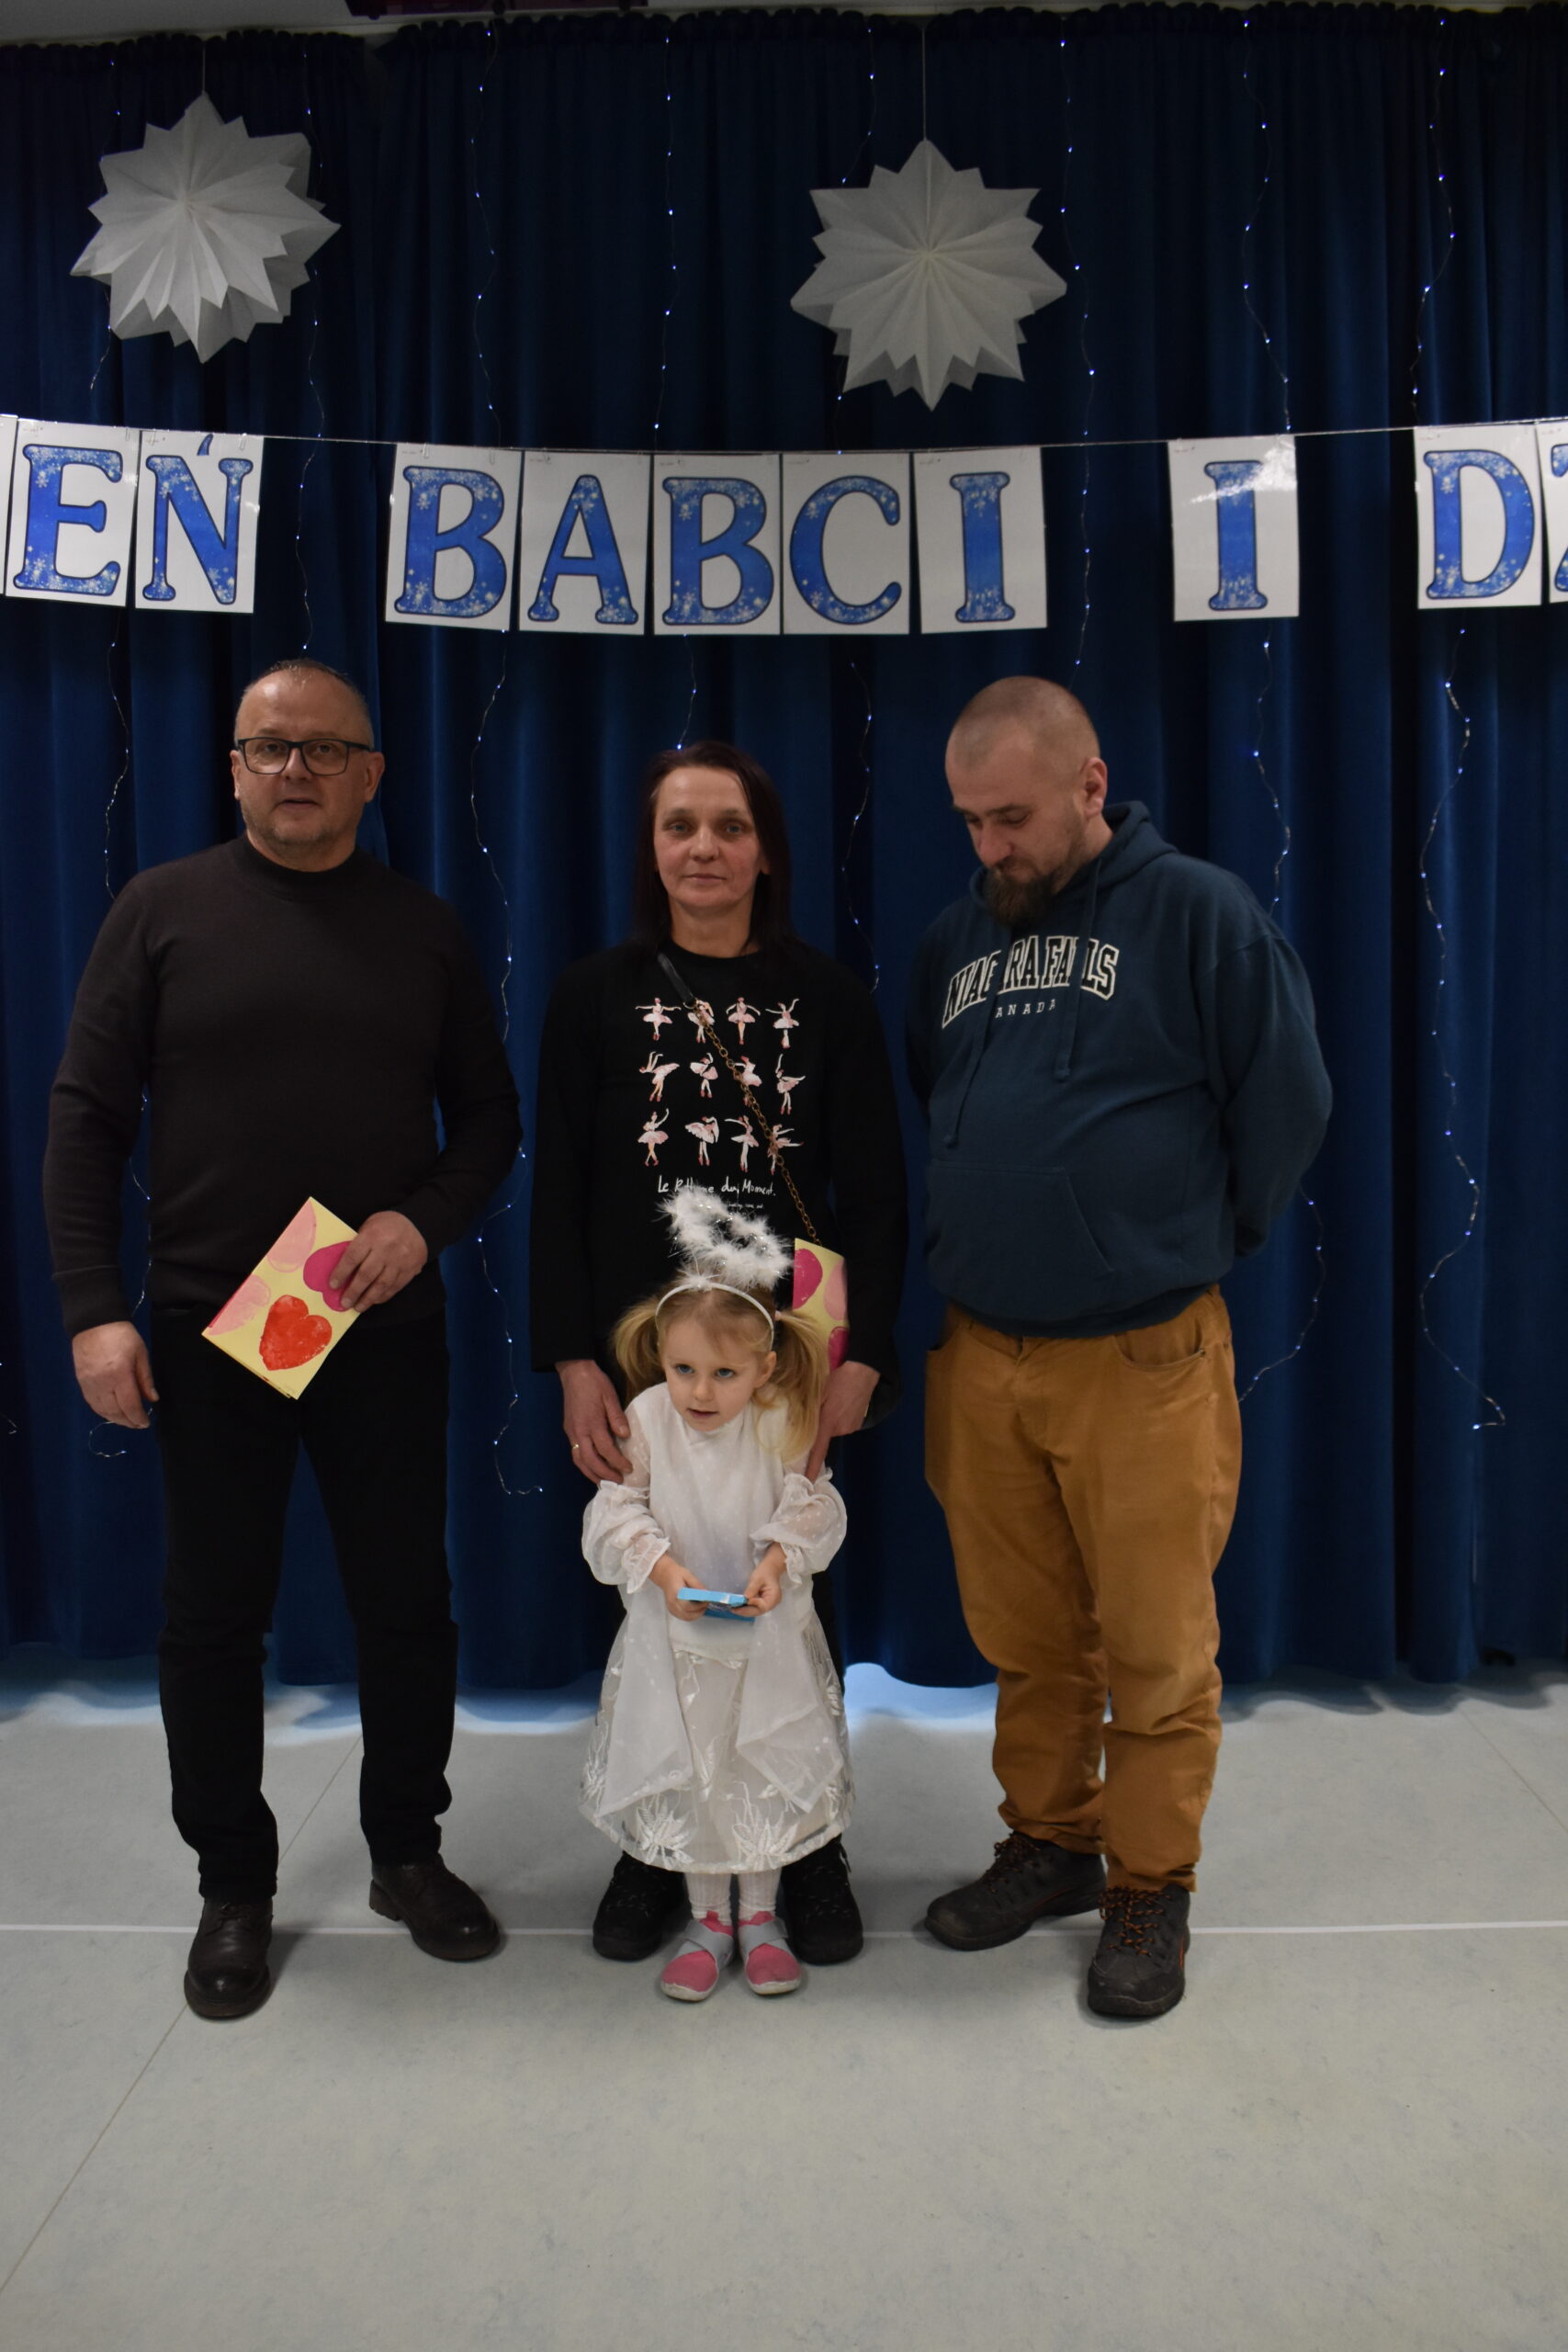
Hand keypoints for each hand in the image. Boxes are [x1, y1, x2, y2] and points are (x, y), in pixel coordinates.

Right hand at [71, 1321, 158, 1430]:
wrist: (93, 1322)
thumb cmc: (121, 1335)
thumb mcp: (140, 1353)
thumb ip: (145, 1378)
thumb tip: (152, 1399)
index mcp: (119, 1375)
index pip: (129, 1405)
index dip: (138, 1417)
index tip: (145, 1423)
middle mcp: (102, 1383)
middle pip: (115, 1411)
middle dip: (128, 1421)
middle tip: (138, 1424)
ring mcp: (89, 1384)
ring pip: (102, 1410)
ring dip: (115, 1419)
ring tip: (127, 1421)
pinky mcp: (81, 1382)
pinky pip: (92, 1403)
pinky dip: (103, 1412)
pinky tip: (111, 1413)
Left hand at [331, 1211, 427, 1312]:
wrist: (418, 1223)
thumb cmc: (387, 1225)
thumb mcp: (369, 1226)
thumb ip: (358, 1245)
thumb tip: (344, 1269)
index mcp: (372, 1235)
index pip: (352, 1257)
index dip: (341, 1273)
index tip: (333, 1285)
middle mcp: (386, 1249)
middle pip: (366, 1274)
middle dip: (353, 1291)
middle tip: (344, 1303)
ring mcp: (400, 1261)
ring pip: (381, 1284)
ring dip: (368, 1298)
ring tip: (358, 1307)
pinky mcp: (410, 1270)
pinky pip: (395, 1287)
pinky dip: (383, 1296)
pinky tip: (374, 1301)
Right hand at [557, 1358, 631, 1483]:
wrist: (573, 1372)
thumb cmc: (595, 1383)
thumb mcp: (610, 1396)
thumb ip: (617, 1417)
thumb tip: (625, 1436)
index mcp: (591, 1423)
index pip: (605, 1449)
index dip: (617, 1461)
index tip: (629, 1468)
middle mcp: (579, 1431)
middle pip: (589, 1460)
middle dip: (604, 1474)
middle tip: (619, 1481)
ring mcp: (571, 1432)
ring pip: (578, 1460)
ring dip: (591, 1473)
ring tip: (604, 1482)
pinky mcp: (568, 1430)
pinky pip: (575, 1453)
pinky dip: (584, 1465)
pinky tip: (593, 1468)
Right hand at [650, 1552, 705, 1621]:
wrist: (664, 1575)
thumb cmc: (677, 1574)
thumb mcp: (689, 1575)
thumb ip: (697, 1585)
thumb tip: (707, 1594)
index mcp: (676, 1594)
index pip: (687, 1606)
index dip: (699, 1606)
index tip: (707, 1600)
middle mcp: (672, 1603)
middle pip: (688, 1614)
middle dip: (700, 1611)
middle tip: (707, 1604)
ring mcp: (671, 1609)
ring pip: (687, 1618)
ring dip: (697, 1614)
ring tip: (702, 1606)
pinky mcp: (672, 1611)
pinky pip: (684, 1617)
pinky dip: (692, 1615)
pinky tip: (696, 1609)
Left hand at [738, 1541, 785, 1616]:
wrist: (770, 1569)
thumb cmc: (765, 1572)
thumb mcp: (757, 1578)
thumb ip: (752, 1589)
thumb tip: (745, 1599)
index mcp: (774, 1597)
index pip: (763, 1606)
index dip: (753, 1605)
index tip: (743, 1602)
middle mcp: (772, 1603)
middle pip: (759, 1611)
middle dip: (746, 1611)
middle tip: (733, 1610)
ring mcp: (768, 1604)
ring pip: (756, 1611)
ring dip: (745, 1611)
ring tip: (734, 1609)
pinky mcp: (763, 1603)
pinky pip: (755, 1608)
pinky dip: (747, 1608)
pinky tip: (739, 1607)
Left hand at [805, 1358, 880, 1478]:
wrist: (863, 1372)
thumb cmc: (838, 1380)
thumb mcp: (817, 1393)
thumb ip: (806, 1410)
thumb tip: (793, 1424)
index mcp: (828, 1422)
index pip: (818, 1451)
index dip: (812, 1467)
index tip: (809, 1482)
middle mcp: (841, 1429)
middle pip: (824, 1435)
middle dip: (820, 1426)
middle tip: (821, 1407)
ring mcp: (851, 1426)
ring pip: (834, 1428)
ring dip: (831, 1420)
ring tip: (834, 1402)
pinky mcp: (858, 1423)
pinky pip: (844, 1424)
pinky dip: (841, 1417)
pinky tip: (843, 1403)